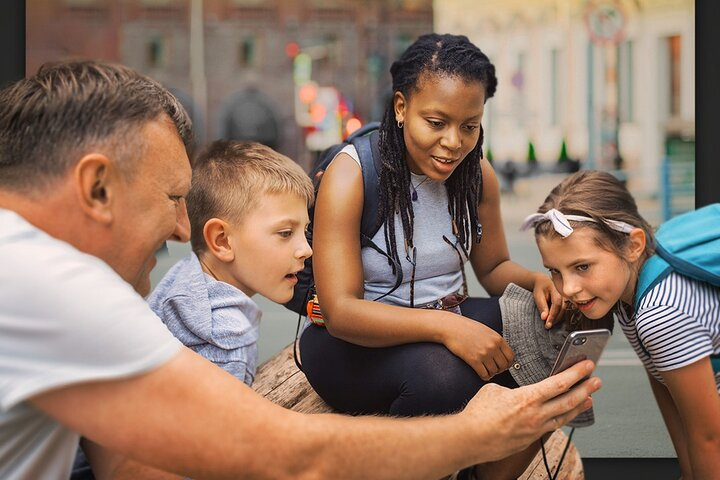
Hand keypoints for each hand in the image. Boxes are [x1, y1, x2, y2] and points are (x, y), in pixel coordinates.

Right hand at [441, 314, 514, 380]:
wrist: (451, 327)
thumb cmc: (467, 328)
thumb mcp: (486, 331)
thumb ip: (496, 341)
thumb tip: (503, 354)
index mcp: (497, 338)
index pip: (511, 357)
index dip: (507, 363)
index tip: (502, 364)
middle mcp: (493, 346)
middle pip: (504, 366)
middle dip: (499, 369)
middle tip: (493, 368)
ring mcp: (484, 353)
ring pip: (494, 371)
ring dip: (491, 373)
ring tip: (486, 370)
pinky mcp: (473, 360)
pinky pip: (484, 374)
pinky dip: (484, 376)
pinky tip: (480, 373)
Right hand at [461, 360, 601, 461]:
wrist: (471, 439)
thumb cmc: (478, 415)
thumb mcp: (494, 390)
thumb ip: (509, 389)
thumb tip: (512, 392)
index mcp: (528, 398)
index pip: (560, 383)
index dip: (576, 373)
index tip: (587, 365)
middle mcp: (536, 414)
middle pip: (569, 400)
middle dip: (586, 389)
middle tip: (597, 381)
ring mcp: (535, 429)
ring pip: (564, 416)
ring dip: (578, 406)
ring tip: (589, 399)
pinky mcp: (530, 440)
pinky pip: (551, 427)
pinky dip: (562, 418)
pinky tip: (564, 415)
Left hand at [532, 273, 564, 327]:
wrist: (544, 282)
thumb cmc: (540, 288)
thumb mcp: (538, 296)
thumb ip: (542, 306)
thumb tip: (544, 318)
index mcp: (556, 290)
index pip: (557, 304)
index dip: (552, 315)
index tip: (547, 323)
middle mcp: (564, 294)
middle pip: (562, 308)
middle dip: (555, 319)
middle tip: (547, 326)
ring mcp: (567, 298)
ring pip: (565, 310)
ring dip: (558, 319)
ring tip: (549, 324)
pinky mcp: (567, 302)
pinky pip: (565, 310)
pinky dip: (559, 316)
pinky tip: (553, 320)